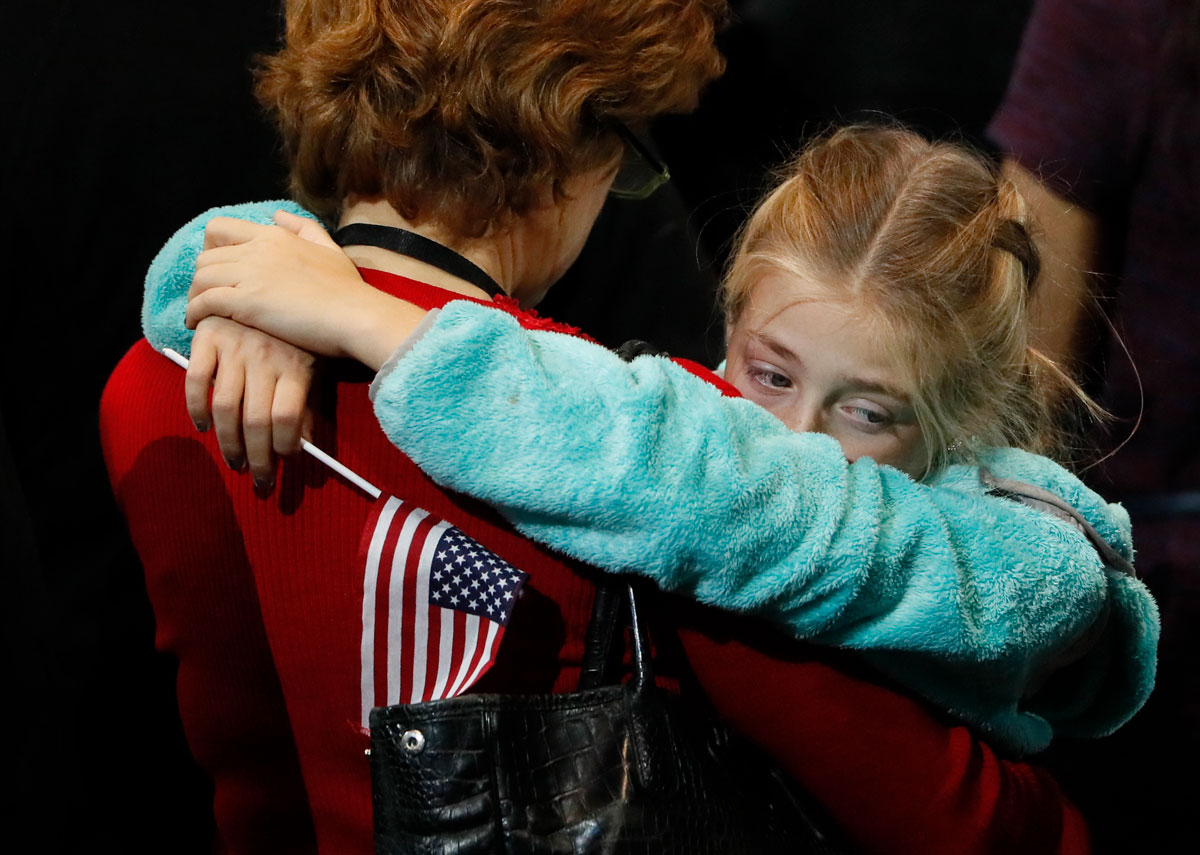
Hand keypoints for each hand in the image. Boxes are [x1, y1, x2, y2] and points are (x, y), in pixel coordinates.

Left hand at [187, 211, 427, 369]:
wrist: (356, 315)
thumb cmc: (348, 289)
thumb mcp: (329, 248)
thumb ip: (303, 228)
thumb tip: (277, 216)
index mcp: (274, 236)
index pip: (220, 229)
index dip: (211, 249)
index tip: (218, 270)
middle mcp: (257, 249)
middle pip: (206, 256)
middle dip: (200, 277)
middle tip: (206, 297)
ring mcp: (250, 274)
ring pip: (200, 277)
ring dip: (194, 295)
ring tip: (200, 313)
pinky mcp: (247, 301)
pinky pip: (204, 301)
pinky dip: (194, 312)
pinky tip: (196, 324)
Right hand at [187, 316, 315, 492]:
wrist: (275, 282)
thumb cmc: (298, 336)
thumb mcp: (313, 366)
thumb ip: (308, 404)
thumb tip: (306, 446)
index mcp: (295, 365)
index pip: (286, 418)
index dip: (283, 447)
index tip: (284, 463)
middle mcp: (264, 357)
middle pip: (256, 420)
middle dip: (257, 459)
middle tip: (258, 481)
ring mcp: (234, 346)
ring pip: (226, 408)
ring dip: (228, 443)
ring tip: (234, 462)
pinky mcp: (208, 336)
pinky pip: (196, 381)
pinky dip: (196, 408)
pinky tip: (204, 425)